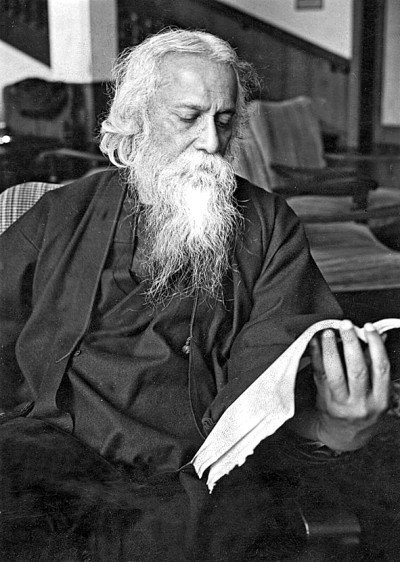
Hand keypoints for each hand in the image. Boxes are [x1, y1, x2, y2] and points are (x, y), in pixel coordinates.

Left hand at [310, 319, 389, 450]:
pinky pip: (319, 376)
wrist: (345, 436)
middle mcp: (362, 403)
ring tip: (328, 332)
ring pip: (335, 373)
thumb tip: (378, 336)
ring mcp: (342, 404)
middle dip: (351, 344)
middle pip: (357, 370)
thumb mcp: (377, 392)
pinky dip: (316, 357)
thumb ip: (376, 365)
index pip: (381, 369)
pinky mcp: (324, 401)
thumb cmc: (363, 409)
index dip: (376, 346)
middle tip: (346, 325)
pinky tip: (315, 344)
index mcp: (380, 399)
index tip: (369, 327)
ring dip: (331, 350)